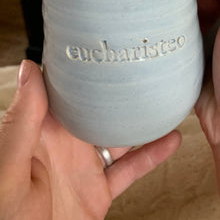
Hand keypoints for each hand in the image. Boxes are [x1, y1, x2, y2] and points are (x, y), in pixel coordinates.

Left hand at [0, 60, 180, 219]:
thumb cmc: (6, 213)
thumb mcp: (8, 164)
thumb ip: (22, 120)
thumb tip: (30, 70)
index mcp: (42, 128)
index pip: (65, 88)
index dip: (82, 67)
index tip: (102, 47)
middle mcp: (66, 140)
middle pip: (99, 106)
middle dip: (119, 87)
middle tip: (142, 64)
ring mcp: (84, 164)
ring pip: (121, 133)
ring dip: (142, 118)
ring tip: (163, 97)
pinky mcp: (99, 188)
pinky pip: (130, 169)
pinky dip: (152, 156)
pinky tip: (171, 140)